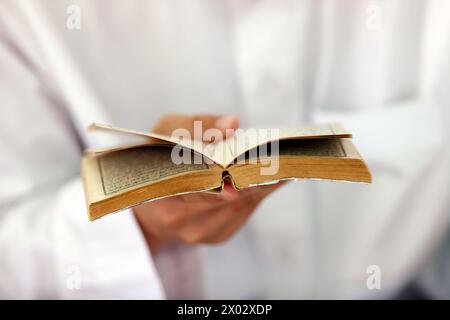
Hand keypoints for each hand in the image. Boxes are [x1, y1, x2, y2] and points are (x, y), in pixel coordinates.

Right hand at [134, 114, 284, 252]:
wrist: (151, 197)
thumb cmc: (159, 157)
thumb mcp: (166, 130)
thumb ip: (198, 124)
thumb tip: (232, 124)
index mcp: (162, 193)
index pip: (202, 185)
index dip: (231, 175)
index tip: (255, 161)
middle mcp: (180, 222)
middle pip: (229, 198)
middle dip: (251, 175)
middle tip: (274, 156)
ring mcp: (200, 233)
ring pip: (242, 206)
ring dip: (259, 183)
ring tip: (274, 162)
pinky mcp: (217, 237)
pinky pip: (243, 213)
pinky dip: (256, 192)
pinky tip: (263, 176)